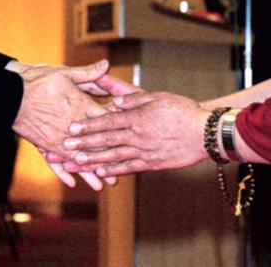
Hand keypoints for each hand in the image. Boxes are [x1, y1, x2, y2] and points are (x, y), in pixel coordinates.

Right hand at [11, 60, 123, 190]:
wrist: (10, 94)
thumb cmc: (39, 81)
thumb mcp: (66, 73)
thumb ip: (88, 73)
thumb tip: (107, 65)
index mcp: (81, 107)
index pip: (105, 121)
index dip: (118, 131)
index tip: (131, 140)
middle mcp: (72, 126)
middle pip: (94, 146)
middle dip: (108, 160)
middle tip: (120, 175)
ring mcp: (58, 137)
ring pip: (78, 158)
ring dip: (90, 172)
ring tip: (101, 186)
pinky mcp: (44, 143)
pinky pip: (56, 160)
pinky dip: (63, 171)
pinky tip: (71, 182)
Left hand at [62, 91, 210, 176]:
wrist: (204, 132)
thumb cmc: (183, 110)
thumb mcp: (158, 97)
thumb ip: (134, 98)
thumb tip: (114, 100)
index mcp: (138, 116)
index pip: (108, 121)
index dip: (88, 124)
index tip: (71, 127)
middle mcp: (138, 135)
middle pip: (106, 139)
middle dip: (84, 143)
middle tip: (65, 146)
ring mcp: (144, 151)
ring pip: (114, 156)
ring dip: (93, 160)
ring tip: (76, 163)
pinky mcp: (152, 164)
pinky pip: (130, 168)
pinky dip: (114, 170)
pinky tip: (101, 173)